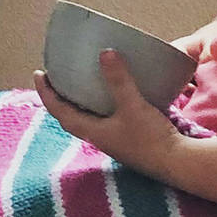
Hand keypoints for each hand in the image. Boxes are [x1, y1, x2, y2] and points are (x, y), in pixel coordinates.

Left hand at [34, 53, 181, 183]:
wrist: (178, 163)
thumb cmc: (151, 138)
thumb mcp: (133, 105)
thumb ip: (119, 80)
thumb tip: (104, 52)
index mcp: (92, 132)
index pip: (60, 111)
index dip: (47, 93)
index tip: (39, 73)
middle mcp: (99, 137)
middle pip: (71, 116)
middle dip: (61, 97)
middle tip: (57, 76)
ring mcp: (114, 140)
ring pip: (89, 118)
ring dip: (81, 101)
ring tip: (81, 82)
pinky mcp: (129, 139)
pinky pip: (107, 119)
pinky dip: (102, 105)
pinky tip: (113, 95)